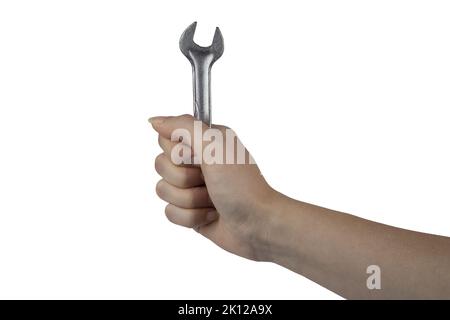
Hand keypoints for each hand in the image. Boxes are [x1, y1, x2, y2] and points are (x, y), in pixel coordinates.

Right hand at [149, 114, 276, 259]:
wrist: (259, 225)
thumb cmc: (242, 186)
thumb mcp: (215, 146)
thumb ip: (184, 127)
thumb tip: (155, 120)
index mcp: (204, 141)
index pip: (166, 138)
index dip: (178, 152)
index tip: (198, 158)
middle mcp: (198, 162)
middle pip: (161, 165)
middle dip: (185, 179)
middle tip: (209, 181)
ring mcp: (193, 187)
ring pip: (163, 190)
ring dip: (190, 199)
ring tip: (212, 200)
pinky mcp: (191, 210)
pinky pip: (169, 212)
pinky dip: (191, 217)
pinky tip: (210, 215)